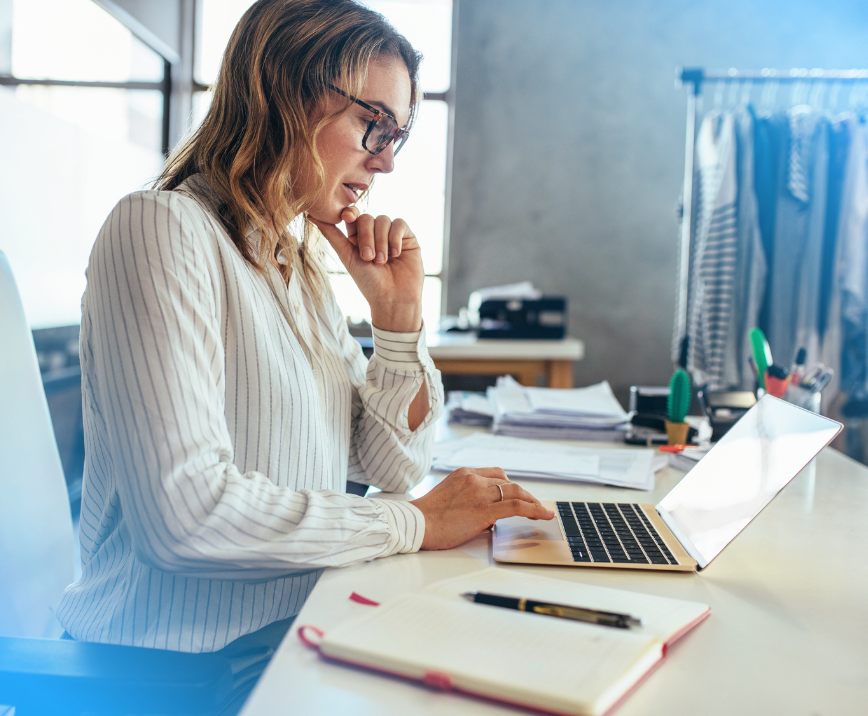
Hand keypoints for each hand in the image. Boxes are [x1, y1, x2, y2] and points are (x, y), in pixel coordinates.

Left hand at [310, 207, 422, 332]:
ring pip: (383, 220)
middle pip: (367, 218)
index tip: (347, 217)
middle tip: (368, 258)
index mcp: (357, 238)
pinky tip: (395, 254)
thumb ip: (332, 235)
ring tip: (382, 262)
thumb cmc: (369, 283)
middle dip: (366, 237)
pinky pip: (399, 224)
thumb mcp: (347, 257)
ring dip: (381, 241)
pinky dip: (395, 238)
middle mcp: (374, 234)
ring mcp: (391, 235)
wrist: (394, 299)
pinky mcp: (407, 237)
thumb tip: (311, 215)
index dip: (349, 213)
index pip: (352, 216)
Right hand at [410, 467, 553, 550]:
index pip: (496, 474)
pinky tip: (544, 515)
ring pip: (516, 492)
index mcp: (464, 473)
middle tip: (534, 505)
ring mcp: (480, 493)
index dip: (510, 485)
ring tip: (542, 511)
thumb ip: (469, 500)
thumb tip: (487, 518)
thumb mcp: (449, 498)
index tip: (518, 495)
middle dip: (524, 494)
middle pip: (508, 482)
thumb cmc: (427, 517)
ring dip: (532, 502)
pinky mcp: (485, 509)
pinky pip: (517, 506)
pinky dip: (534, 509)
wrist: (416, 524)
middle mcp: (474, 479)